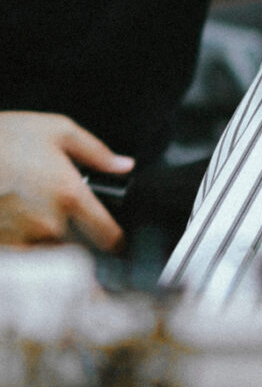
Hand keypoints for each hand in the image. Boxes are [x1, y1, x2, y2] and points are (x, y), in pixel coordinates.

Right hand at [0, 112, 134, 251]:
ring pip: (49, 253)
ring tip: (34, 211)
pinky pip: (23, 255)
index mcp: (70, 195)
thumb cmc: (5, 137)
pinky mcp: (0, 246)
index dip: (116, 240)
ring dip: (49, 240)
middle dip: (76, 232)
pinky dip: (25, 243)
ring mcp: (20, 240)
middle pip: (78, 247)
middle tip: (60, 209)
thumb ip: (97, 152)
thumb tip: (124, 166)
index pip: (108, 236)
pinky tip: (17, 218)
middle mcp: (48, 224)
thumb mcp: (58, 130)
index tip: (115, 240)